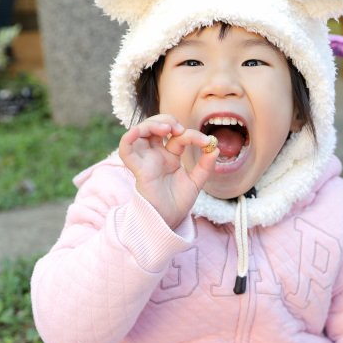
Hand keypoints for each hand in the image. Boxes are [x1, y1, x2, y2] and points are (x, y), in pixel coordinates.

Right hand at [119, 114, 217, 228]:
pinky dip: (127, 139)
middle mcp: (156, 156)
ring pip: (140, 133)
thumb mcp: (196, 182)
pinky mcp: (139, 170)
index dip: (192, 134)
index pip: (178, 137)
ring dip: (151, 124)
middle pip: (155, 127)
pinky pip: (126, 151)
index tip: (207, 141)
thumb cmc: (177, 203)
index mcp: (169, 157)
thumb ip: (205, 166)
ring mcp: (146, 161)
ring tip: (167, 128)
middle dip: (167, 120)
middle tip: (180, 129)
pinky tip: (136, 131)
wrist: (168, 222)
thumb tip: (215, 148)